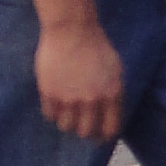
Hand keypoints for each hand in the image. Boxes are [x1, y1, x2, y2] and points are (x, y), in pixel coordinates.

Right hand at [34, 12, 123, 140]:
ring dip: (67, 123)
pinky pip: (50, 115)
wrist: (71, 29)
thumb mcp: (115, 68)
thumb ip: (114, 91)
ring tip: (66, 115)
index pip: (110, 128)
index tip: (99, 135)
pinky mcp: (49, 92)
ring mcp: (69, 98)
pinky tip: (54, 105)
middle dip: (84, 131)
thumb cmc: (96, 45)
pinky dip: (52, 113)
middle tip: (80, 126)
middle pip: (86, 131)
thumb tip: (111, 112)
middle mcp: (91, 100)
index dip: (104, 135)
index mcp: (111, 95)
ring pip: (66, 126)